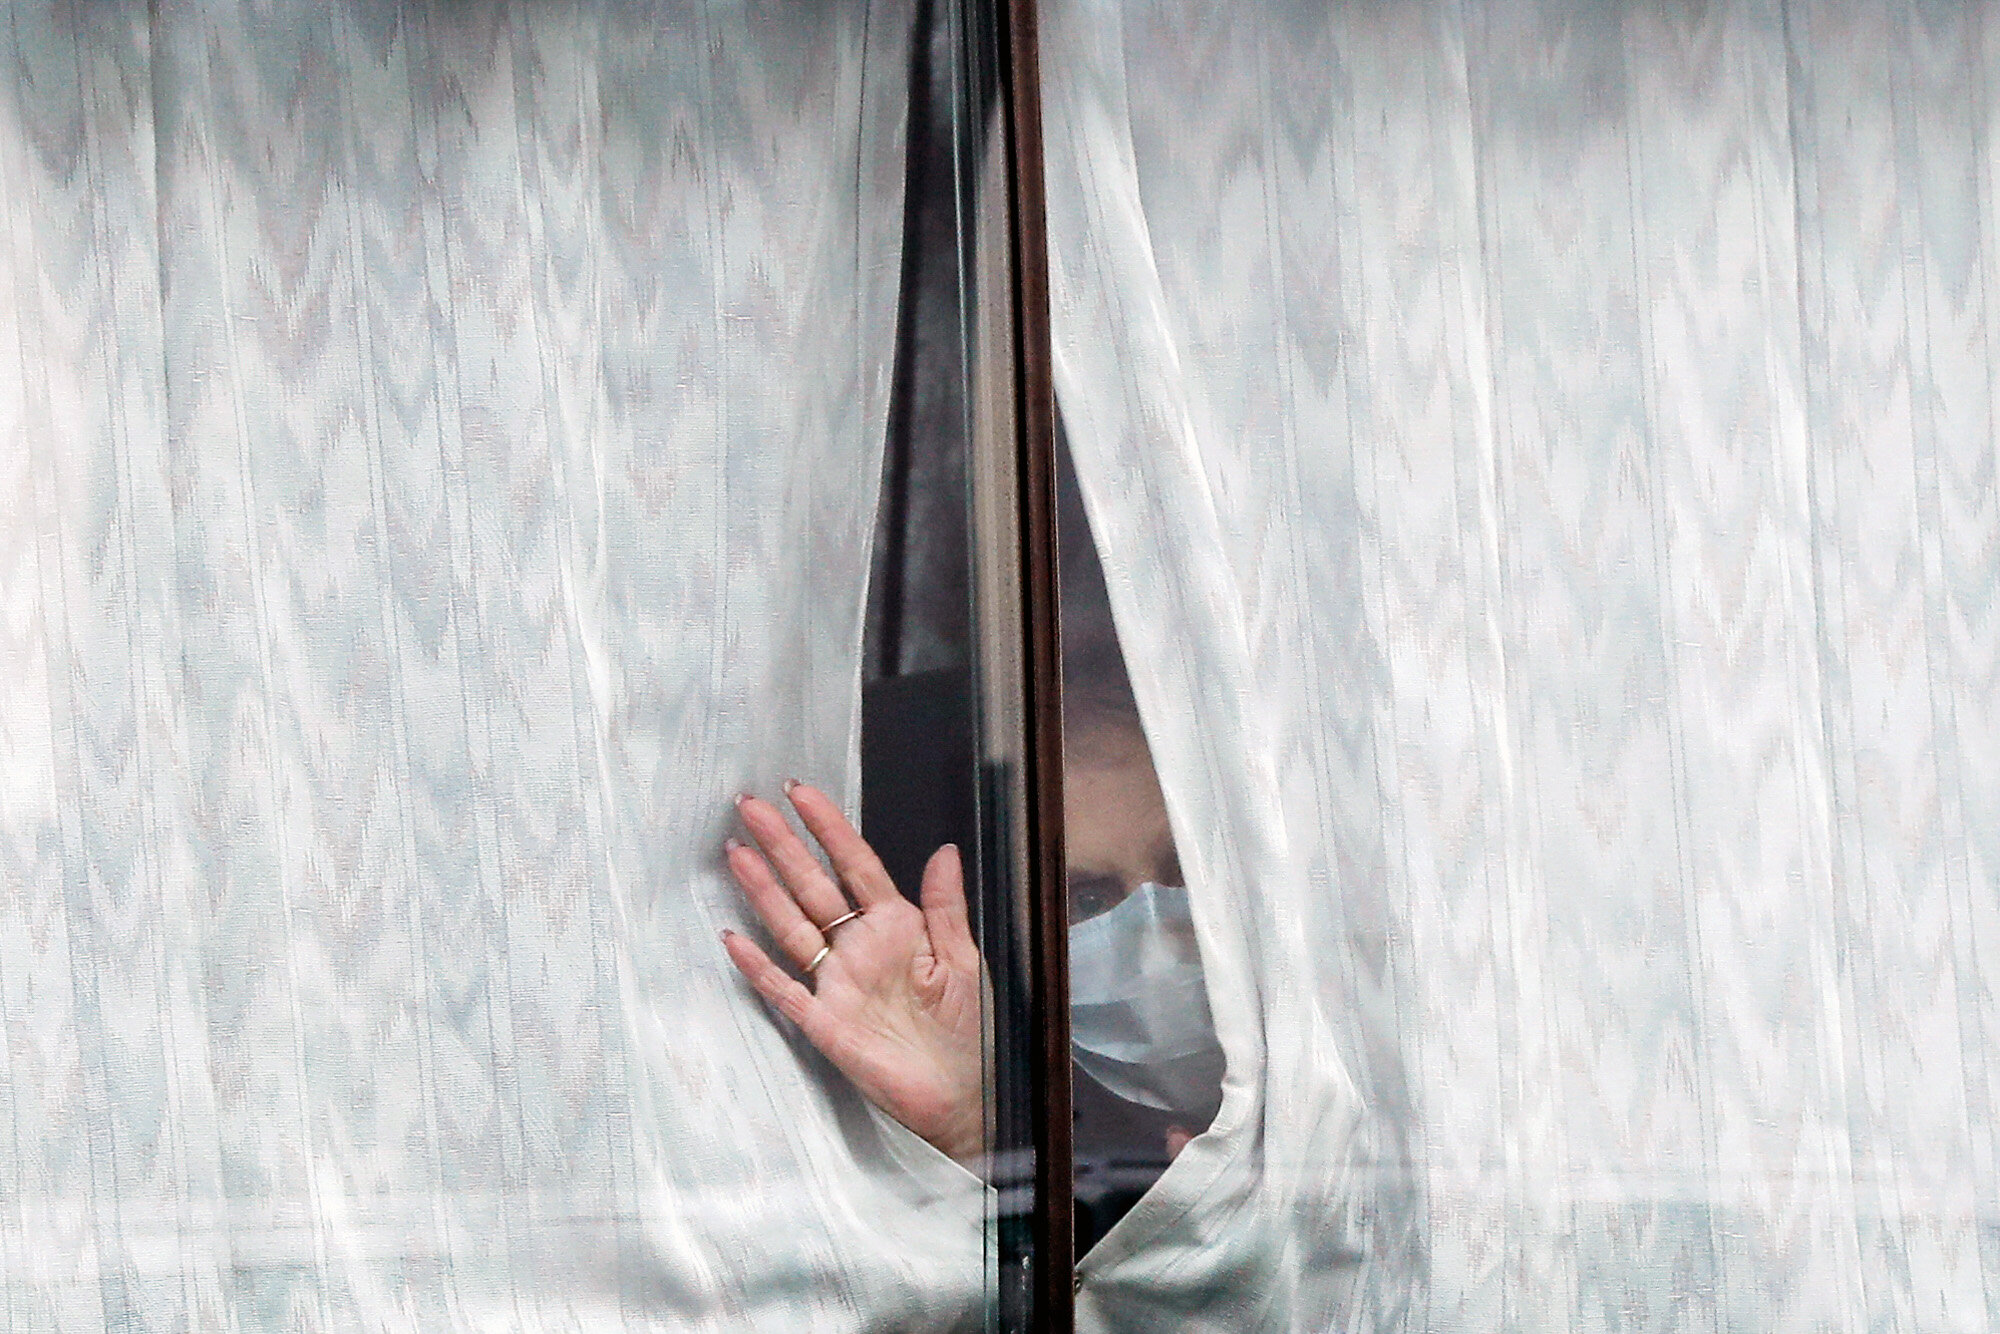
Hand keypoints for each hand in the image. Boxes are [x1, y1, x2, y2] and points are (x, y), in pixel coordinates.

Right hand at [721, 782, 985, 1162]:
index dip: (828, 828)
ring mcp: (838, 984)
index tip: (801, 791)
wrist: (966, 1098)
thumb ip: (946, 907)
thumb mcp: (965, 960)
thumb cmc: (972, 1032)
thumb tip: (943, 849)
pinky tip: (733, 938)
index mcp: (896, 927)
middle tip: (748, 804)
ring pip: (791, 926)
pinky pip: (786, 990)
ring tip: (735, 851)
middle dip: (782, 844)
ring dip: (763, 890)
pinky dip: (759, 966)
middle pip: (813, 885)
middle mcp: (860, 948)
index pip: (855, 865)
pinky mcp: (825, 1025)